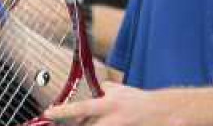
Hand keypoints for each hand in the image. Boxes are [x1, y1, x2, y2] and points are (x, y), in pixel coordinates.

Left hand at [45, 81, 165, 125]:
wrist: (164, 111)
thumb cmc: (139, 100)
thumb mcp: (120, 90)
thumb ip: (105, 91)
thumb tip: (92, 92)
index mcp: (110, 104)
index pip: (82, 106)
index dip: (63, 111)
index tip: (48, 112)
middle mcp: (113, 119)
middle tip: (59, 123)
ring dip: (87, 125)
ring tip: (84, 122)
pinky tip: (102, 124)